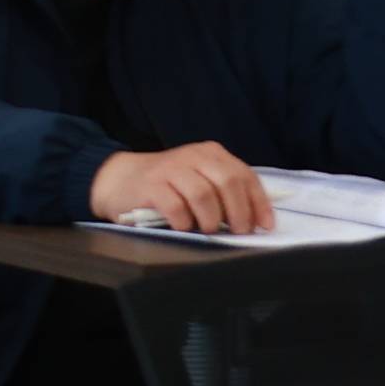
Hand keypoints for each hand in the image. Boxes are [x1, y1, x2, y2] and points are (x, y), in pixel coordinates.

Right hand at [86, 142, 271, 234]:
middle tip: (238, 231)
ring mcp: (171, 169)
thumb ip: (223, 191)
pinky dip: (184, 221)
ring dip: (211, 218)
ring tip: (208, 230)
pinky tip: (183, 226)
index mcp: (211, 153)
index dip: (258, 202)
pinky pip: (175, 206)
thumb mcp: (199, 179)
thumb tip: (254, 219)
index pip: (244, 175)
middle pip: (227, 182)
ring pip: (203, 194)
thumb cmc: (167, 185)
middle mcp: (193, 156)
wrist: (120, 180)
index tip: (264, 224)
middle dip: (238, 211)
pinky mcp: (151, 185)